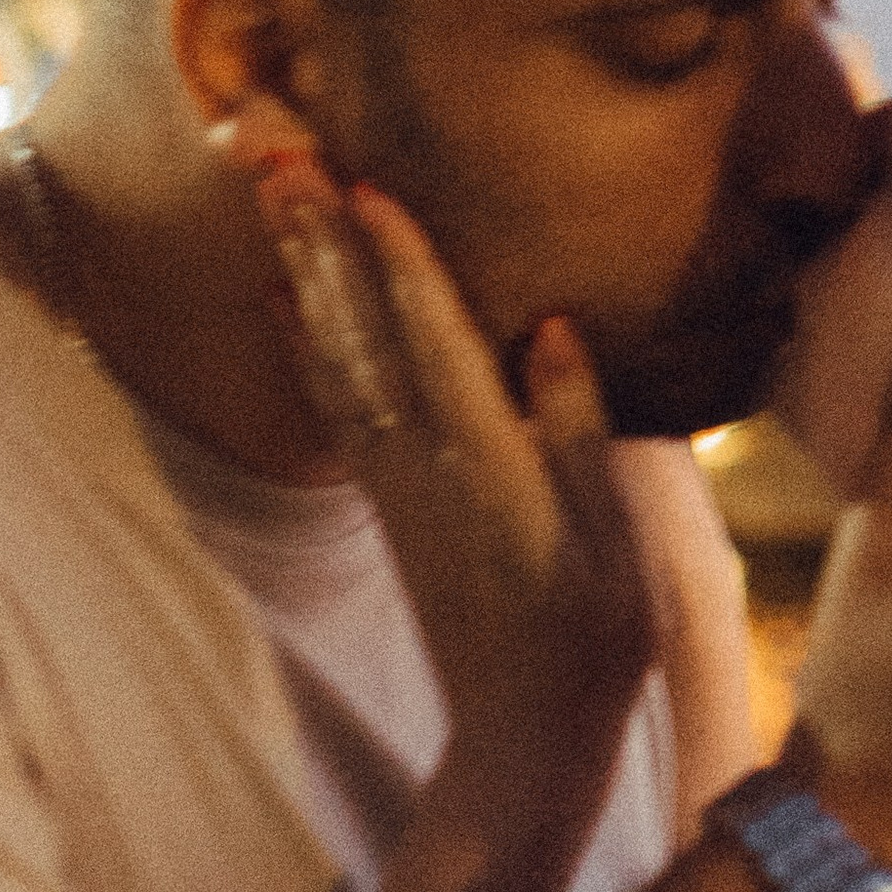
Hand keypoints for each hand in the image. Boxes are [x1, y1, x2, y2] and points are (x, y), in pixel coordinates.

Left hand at [252, 161, 654, 761]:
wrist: (522, 739)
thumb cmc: (594, 640)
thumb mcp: (618, 543)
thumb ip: (582, 432)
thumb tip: (553, 328)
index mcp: (491, 469)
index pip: (438, 345)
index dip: (402, 264)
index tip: (368, 185)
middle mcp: (426, 468)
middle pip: (363, 334)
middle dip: (323, 240)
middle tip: (281, 152)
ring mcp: (395, 485)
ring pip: (337, 357)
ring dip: (305, 270)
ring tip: (273, 193)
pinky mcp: (385, 502)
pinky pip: (334, 403)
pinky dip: (304, 342)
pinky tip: (282, 296)